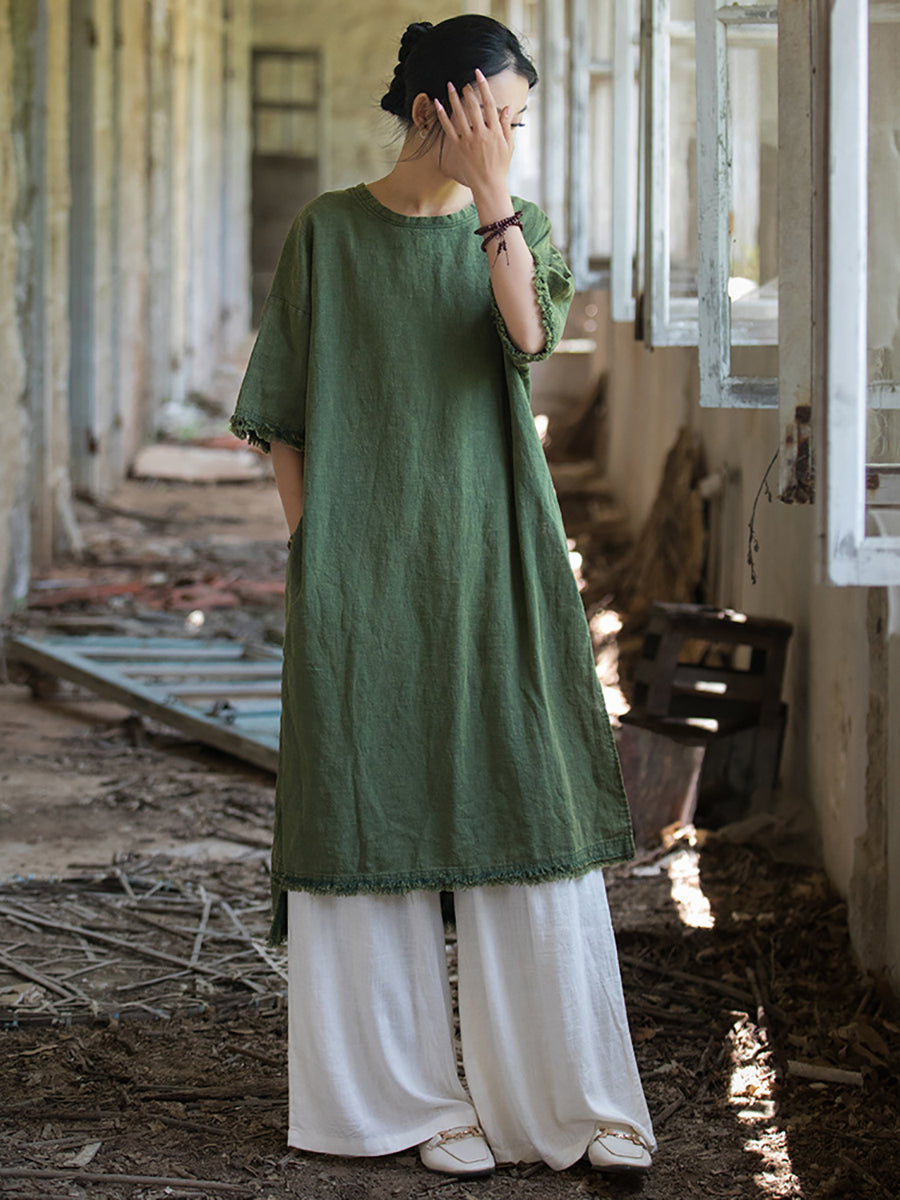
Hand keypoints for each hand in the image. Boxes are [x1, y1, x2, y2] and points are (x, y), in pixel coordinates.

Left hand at [434, 69, 513, 196]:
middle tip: (464, 81)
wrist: (488, 185)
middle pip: (473, 107)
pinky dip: (443, 115)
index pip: (489, 104)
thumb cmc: (500, 166)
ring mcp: (468, 140)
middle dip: (468, 91)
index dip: (483, 87)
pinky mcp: (458, 147)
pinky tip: (438, 104)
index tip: (479, 74)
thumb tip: (507, 107)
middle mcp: (481, 134)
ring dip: (454, 98)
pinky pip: (449, 128)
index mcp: (494, 131)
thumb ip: (506, 125)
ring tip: (449, 85)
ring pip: (460, 115)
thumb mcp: (508, 145)